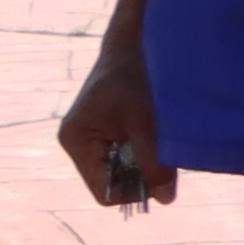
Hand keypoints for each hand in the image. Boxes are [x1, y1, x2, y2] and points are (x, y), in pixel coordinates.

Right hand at [54, 42, 170, 211]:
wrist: (133, 45)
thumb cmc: (135, 78)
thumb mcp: (148, 123)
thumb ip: (155, 162)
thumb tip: (165, 199)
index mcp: (78, 142)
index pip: (105, 191)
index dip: (134, 191)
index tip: (160, 174)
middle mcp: (79, 144)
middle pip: (114, 183)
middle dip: (142, 175)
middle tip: (164, 153)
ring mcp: (91, 139)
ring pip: (124, 170)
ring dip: (146, 162)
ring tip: (159, 138)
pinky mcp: (106, 132)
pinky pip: (127, 156)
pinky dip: (145, 151)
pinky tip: (156, 134)